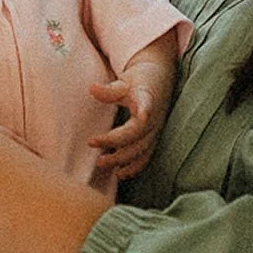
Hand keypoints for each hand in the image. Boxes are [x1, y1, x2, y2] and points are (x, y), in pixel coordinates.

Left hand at [87, 44, 173, 179]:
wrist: (161, 79)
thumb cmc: (140, 79)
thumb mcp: (125, 81)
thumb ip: (110, 89)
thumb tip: (91, 88)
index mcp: (148, 99)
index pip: (145, 108)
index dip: (144, 112)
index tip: (140, 116)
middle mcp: (154, 118)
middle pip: (137, 136)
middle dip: (117, 145)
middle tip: (93, 146)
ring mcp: (155, 130)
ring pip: (141, 150)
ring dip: (123, 160)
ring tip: (101, 163)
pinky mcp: (154, 139)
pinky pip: (145, 156)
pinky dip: (133, 167)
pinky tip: (118, 173)